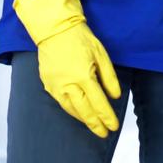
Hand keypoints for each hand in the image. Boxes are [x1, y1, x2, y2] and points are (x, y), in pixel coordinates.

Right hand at [12, 0, 121, 137]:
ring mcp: (56, 85)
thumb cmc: (80, 38)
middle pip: (84, 111)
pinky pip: (61, 102)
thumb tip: (115, 96)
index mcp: (84, 76)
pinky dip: (71, 110)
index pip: (99, 104)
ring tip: (93, 125)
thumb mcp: (101, 54)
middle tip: (104, 133)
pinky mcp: (47, 84)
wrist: (54, 29)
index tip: (114, 126)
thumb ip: (109, 77)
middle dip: (95, 124)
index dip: (107, 117)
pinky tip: (78, 112)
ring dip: (83, 119)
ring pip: (71, 110)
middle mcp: (68, 84)